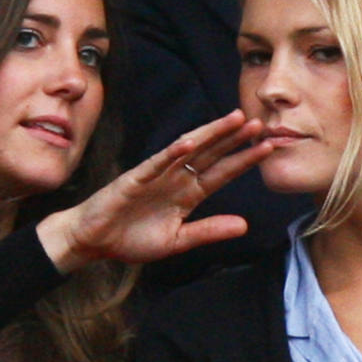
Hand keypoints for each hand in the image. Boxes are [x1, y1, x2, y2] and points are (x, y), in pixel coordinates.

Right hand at [37, 110, 271, 271]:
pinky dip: (172, 153)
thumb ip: (208, 231)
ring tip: (234, 120)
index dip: (244, 160)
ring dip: (212, 134)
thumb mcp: (177, 240)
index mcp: (188, 194)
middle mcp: (176, 178)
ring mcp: (157, 175)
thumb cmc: (131, 239)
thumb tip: (244, 226)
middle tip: (260, 123)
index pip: (222, 172)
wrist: (93, 241)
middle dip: (235, 138)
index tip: (268, 147)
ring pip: (189, 150)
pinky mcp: (135, 178)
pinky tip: (190, 142)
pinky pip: (157, 163)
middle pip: (212, 153)